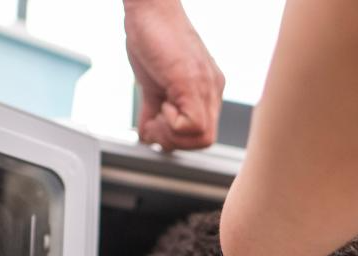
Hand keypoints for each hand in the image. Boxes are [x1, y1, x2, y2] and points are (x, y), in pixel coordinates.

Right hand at [124, 0, 224, 149]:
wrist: (150, 5)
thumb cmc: (150, 36)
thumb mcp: (153, 83)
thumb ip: (153, 110)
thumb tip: (146, 135)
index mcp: (206, 91)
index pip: (202, 135)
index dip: (178, 139)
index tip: (156, 123)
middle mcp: (211, 90)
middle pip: (205, 141)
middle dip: (174, 141)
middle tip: (154, 123)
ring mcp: (205, 86)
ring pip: (201, 138)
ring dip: (170, 134)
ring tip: (155, 113)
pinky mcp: (191, 81)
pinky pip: (192, 125)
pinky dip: (170, 124)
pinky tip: (158, 105)